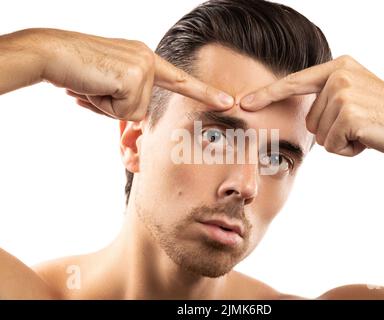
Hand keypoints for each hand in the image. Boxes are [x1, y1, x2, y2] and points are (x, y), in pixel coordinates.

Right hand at [36, 28, 233, 120]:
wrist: (52, 52)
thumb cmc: (76, 70)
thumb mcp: (109, 84)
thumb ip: (128, 96)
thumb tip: (134, 114)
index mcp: (145, 59)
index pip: (180, 80)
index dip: (205, 93)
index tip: (228, 102)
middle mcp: (148, 58)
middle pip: (143, 108)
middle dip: (114, 106)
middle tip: (94, 85)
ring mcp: (144, 65)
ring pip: (134, 111)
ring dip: (108, 105)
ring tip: (92, 84)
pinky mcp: (136, 74)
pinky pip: (124, 109)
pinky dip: (104, 104)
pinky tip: (93, 85)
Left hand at [240, 55, 383, 160]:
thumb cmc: (383, 119)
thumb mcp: (354, 97)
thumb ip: (327, 99)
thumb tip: (301, 118)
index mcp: (338, 67)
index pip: (294, 82)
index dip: (267, 94)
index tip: (244, 103)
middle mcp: (339, 74)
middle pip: (308, 119)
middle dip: (330, 131)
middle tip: (358, 125)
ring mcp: (344, 92)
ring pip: (319, 134)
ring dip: (339, 141)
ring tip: (364, 131)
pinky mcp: (349, 113)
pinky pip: (331, 144)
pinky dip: (347, 150)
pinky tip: (367, 139)